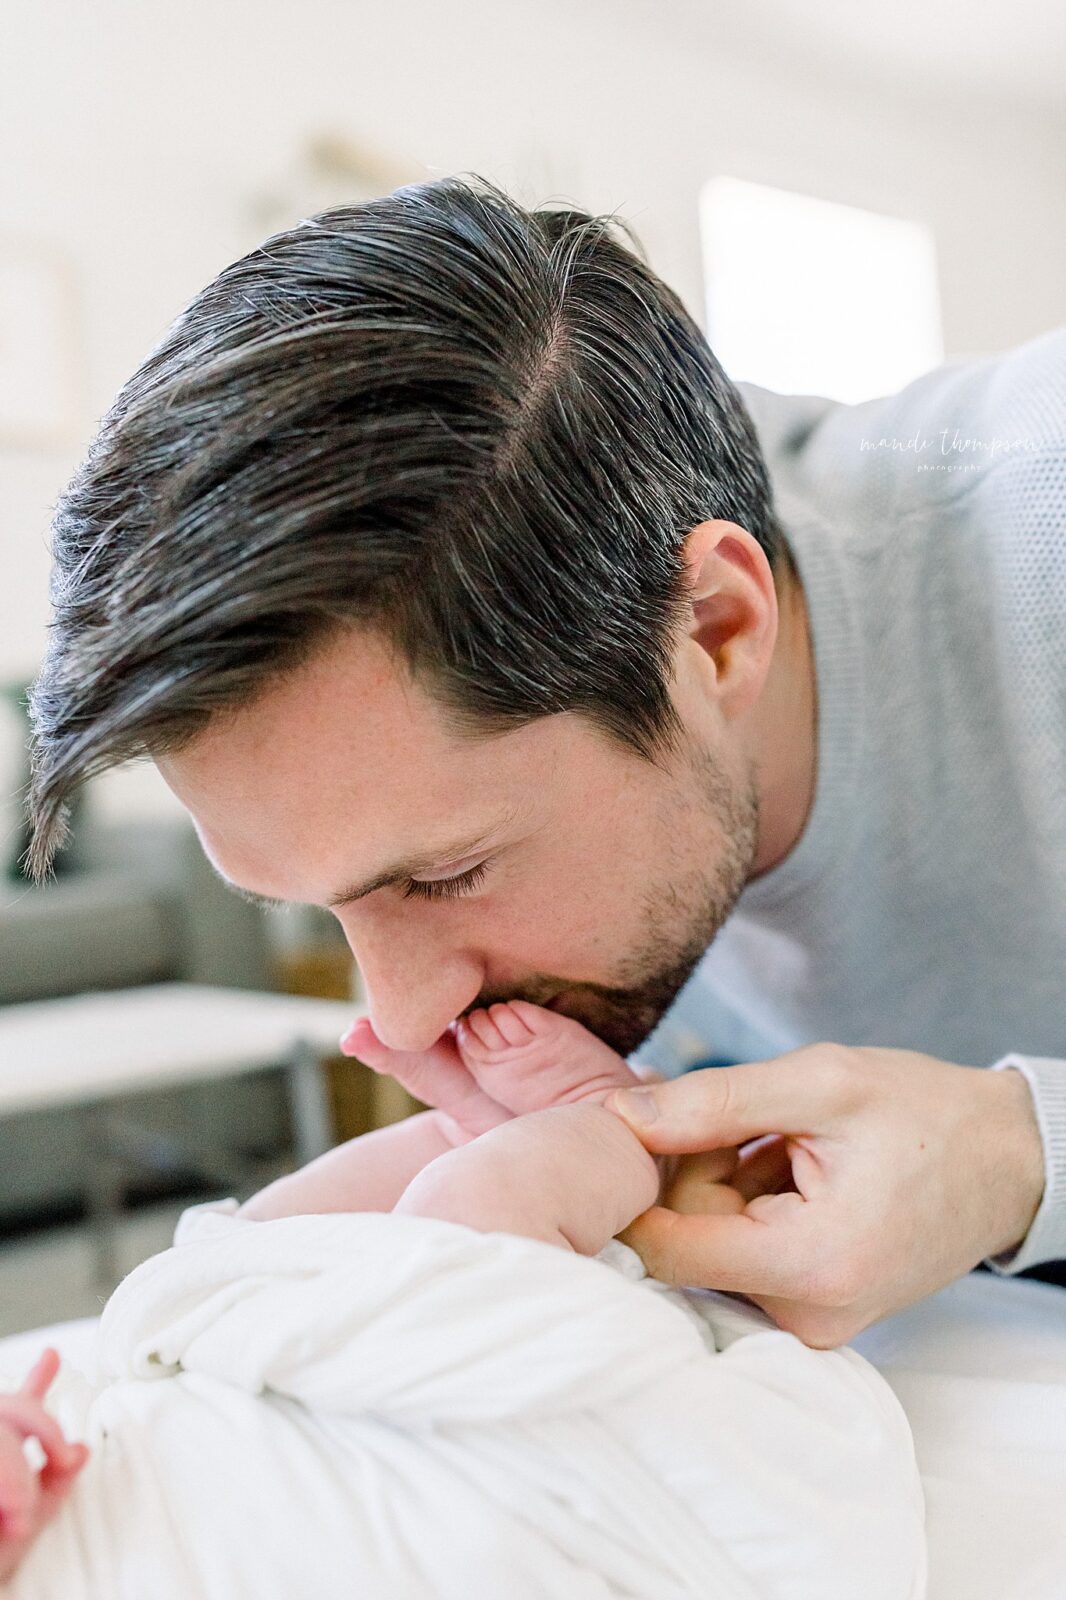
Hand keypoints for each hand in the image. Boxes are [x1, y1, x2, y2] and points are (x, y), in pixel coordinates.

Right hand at [0, 1348, 88, 1579]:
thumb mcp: (34, 1517)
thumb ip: (57, 1480)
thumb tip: (82, 1449)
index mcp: (2, 1452)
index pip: (19, 1407)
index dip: (37, 1378)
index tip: (53, 1354)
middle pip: (11, 1408)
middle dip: (44, 1427)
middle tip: (63, 1458)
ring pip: (0, 1434)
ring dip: (13, 1471)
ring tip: (19, 1513)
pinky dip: (4, 1482)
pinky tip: (5, 1513)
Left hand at [607, 1044, 1045, 1346]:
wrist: (1007, 1161)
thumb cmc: (926, 1115)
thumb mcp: (820, 1083)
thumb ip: (713, 1102)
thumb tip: (619, 1117)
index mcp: (812, 1266)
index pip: (665, 1250)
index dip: (637, 1183)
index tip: (645, 1129)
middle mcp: (808, 1316)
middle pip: (686, 1241)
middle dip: (696, 1168)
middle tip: (751, 1120)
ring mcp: (811, 1322)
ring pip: (709, 1243)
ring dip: (723, 1181)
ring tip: (783, 1142)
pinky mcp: (812, 1312)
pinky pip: (740, 1254)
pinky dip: (747, 1202)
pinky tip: (787, 1167)